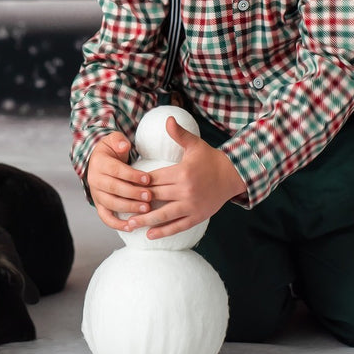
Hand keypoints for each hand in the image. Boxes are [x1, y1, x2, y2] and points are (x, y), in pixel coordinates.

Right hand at [86, 131, 153, 231]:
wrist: (98, 160)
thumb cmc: (111, 151)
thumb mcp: (114, 140)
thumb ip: (119, 141)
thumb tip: (124, 146)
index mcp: (99, 163)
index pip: (116, 171)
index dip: (132, 176)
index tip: (148, 179)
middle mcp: (95, 180)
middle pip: (114, 189)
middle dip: (133, 193)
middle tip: (149, 196)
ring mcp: (96, 194)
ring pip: (111, 203)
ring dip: (129, 208)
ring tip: (146, 209)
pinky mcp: (99, 205)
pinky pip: (106, 217)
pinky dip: (117, 224)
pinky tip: (131, 227)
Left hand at [126, 117, 243, 240]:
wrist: (233, 175)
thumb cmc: (210, 158)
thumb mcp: (195, 144)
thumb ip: (179, 134)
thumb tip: (168, 119)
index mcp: (182, 172)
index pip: (154, 179)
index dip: (139, 183)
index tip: (125, 186)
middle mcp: (186, 190)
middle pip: (156, 197)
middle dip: (137, 202)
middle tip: (119, 207)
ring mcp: (192, 205)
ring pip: (164, 215)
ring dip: (146, 221)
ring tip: (130, 225)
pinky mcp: (197, 216)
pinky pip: (178, 225)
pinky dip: (163, 231)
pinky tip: (150, 235)